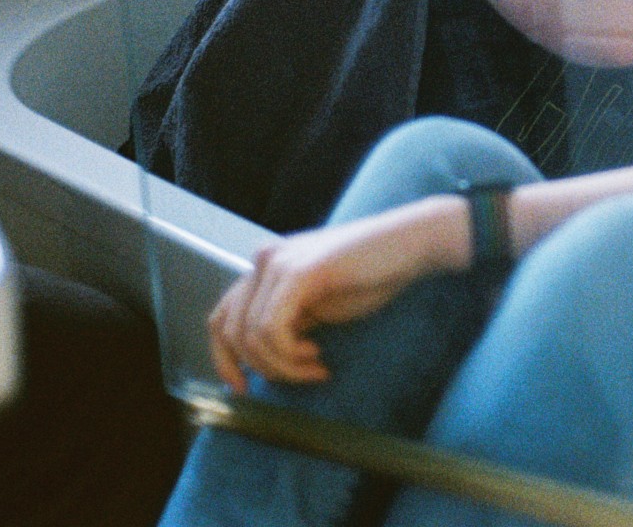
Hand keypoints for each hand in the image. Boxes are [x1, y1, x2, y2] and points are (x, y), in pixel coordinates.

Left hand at [207, 198, 460, 390]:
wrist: (411, 243)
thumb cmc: (373, 274)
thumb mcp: (319, 304)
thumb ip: (289, 321)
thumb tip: (262, 361)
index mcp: (267, 267)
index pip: (221, 317)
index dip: (224, 359)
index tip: (243, 389)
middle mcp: (265, 260)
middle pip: (229, 329)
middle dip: (259, 367)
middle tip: (298, 379)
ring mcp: (278, 262)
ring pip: (251, 336)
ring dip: (283, 366)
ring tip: (316, 368)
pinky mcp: (298, 272)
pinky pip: (271, 330)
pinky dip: (290, 356)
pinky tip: (318, 357)